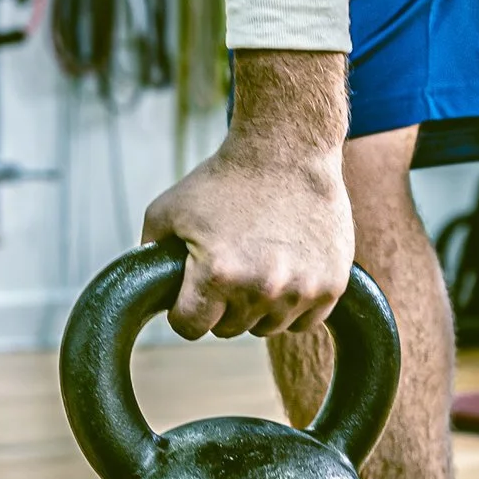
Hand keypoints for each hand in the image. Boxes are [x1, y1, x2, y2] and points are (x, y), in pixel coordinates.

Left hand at [143, 51, 352, 338]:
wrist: (289, 149)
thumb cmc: (225, 178)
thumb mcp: (168, 210)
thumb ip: (150, 254)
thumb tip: (146, 291)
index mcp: (218, 274)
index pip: (190, 328)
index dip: (184, 310)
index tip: (192, 291)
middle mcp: (261, 289)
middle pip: (229, 330)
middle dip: (222, 306)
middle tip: (229, 267)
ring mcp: (301, 289)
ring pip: (268, 328)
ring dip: (259, 306)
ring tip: (259, 264)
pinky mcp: (332, 286)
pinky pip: (304, 322)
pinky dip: (294, 305)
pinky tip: (287, 271)